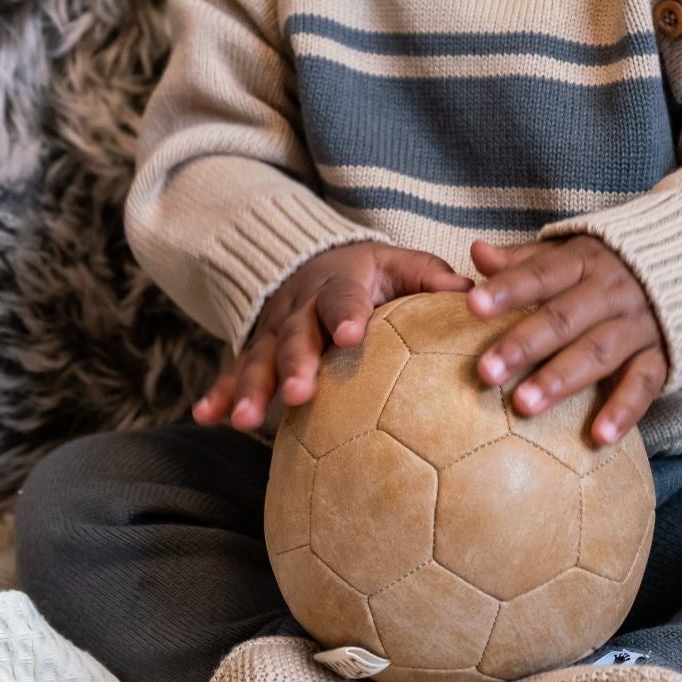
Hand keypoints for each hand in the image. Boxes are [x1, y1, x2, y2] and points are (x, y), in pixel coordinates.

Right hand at [194, 242, 473, 430]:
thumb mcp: (402, 265)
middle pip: (295, 335)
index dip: (345, 313)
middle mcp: (300, 307)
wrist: (314, 262)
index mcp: (340, 282)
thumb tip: (474, 295)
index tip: (350, 334)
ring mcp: (273, 330)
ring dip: (251, 388)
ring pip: (259, 359)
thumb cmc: (373, 275)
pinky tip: (207, 417)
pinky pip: (233, 373)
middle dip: (295, 364)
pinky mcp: (255, 350)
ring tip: (245, 420)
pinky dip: (220, 394)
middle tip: (301, 393)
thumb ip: (433, 279)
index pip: (344, 297)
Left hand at [463, 236, 668, 446]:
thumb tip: (478, 254)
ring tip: (524, 406)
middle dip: (524, 344)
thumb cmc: (607, 270)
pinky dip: (623, 410)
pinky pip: (644, 384)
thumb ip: (524, 260)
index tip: (472, 305)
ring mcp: (639, 324)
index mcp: (584, 261)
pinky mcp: (662, 355)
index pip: (541, 273)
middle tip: (486, 371)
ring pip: (598, 352)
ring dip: (561, 379)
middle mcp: (612, 290)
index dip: (507, 289)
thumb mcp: (569, 255)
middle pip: (564, 317)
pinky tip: (598, 436)